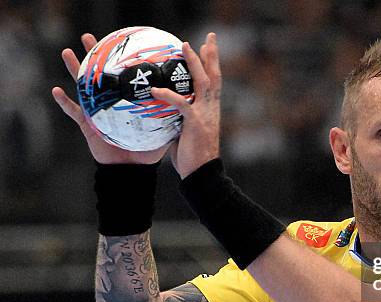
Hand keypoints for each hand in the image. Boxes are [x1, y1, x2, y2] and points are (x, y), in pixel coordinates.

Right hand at [51, 33, 169, 164]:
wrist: (133, 171)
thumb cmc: (147, 152)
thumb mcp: (162, 129)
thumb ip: (172, 114)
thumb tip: (189, 97)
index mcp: (126, 102)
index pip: (125, 76)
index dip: (121, 60)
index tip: (120, 40)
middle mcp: (110, 104)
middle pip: (101, 74)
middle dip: (94, 55)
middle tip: (89, 37)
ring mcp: (97, 113)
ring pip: (83, 87)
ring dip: (74, 70)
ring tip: (67, 52)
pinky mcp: (88, 126)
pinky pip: (74, 113)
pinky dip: (64, 103)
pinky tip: (56, 90)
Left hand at [151, 33, 220, 178]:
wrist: (201, 173)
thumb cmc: (192, 156)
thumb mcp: (186, 131)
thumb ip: (179, 117)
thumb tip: (162, 108)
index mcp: (211, 110)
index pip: (214, 82)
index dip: (212, 64)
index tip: (208, 47)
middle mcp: (211, 108)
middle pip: (214, 76)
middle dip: (212, 55)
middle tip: (210, 37)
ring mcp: (205, 114)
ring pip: (202, 82)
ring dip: (194, 63)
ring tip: (186, 46)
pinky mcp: (194, 123)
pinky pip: (180, 104)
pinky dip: (168, 95)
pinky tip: (156, 89)